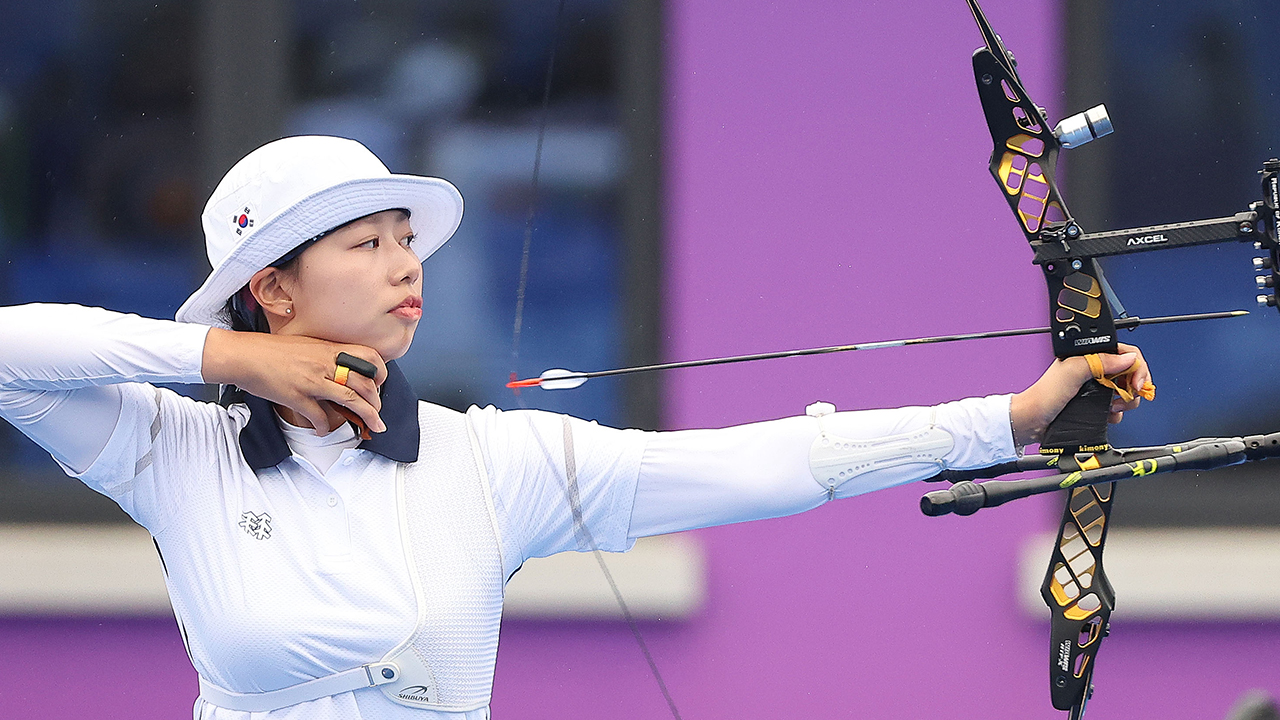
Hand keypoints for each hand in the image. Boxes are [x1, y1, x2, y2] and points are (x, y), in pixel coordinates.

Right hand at [202, 329, 388, 434]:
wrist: (243, 354)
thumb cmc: (270, 350)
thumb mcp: (306, 345)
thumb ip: (324, 356)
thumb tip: (339, 369)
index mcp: (328, 349)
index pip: (368, 356)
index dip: (380, 371)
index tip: (380, 382)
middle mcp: (324, 364)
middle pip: (364, 383)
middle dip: (376, 401)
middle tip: (377, 412)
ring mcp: (312, 381)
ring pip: (350, 400)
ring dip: (367, 416)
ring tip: (373, 426)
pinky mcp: (297, 396)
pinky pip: (319, 416)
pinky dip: (325, 427)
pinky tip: (325, 431)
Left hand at [1009, 342, 1151, 446]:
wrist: (1033, 421)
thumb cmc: (1044, 394)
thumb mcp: (1073, 371)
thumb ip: (1100, 361)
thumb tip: (1128, 358)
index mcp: (1089, 355)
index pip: (1124, 352)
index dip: (1136, 366)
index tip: (1137, 382)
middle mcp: (1094, 369)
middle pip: (1129, 372)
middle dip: (1134, 385)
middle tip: (1128, 395)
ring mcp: (1095, 387)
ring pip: (1126, 390)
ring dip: (1126, 400)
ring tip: (1114, 406)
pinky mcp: (1095, 403)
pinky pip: (1117, 406)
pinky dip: (1117, 412)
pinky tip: (1109, 414)